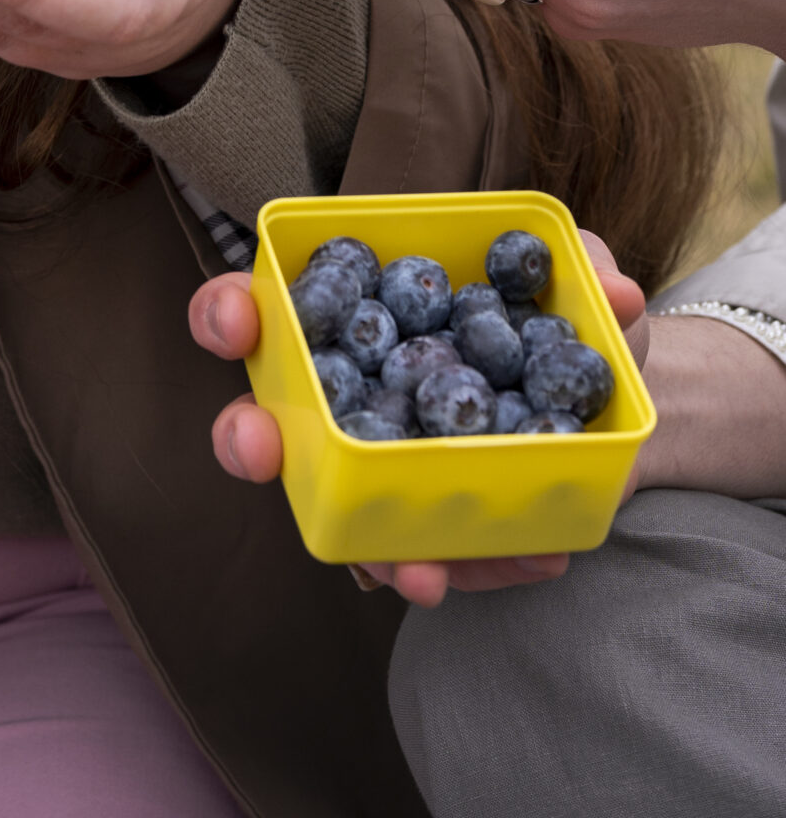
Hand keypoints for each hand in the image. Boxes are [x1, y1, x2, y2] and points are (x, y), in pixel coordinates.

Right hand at [191, 228, 646, 607]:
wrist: (610, 409)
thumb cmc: (561, 322)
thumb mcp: (575, 287)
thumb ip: (585, 270)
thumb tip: (613, 290)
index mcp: (353, 310)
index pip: (262, 310)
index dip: (230, 312)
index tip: (239, 319)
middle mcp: (346, 393)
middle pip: (264, 422)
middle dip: (248, 437)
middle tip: (263, 449)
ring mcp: (379, 470)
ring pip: (334, 515)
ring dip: (366, 547)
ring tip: (422, 574)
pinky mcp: (426, 528)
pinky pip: (427, 559)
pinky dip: (474, 567)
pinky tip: (530, 561)